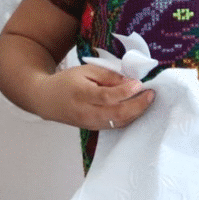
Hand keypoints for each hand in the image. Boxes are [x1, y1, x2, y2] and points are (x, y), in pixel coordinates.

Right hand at [36, 63, 154, 129]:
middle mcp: (86, 112)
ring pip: (118, 123)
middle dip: (137, 105)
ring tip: (148, 100)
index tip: (140, 83)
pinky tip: (138, 108)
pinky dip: (129, 118)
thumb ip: (108, 76)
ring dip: (136, 113)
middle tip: (151, 94)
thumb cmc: (67, 82)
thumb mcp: (85, 70)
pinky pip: (115, 126)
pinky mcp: (93, 129)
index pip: (106, 97)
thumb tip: (130, 82)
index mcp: (81, 94)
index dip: (125, 92)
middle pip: (116, 114)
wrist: (47, 100)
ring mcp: (90, 123)